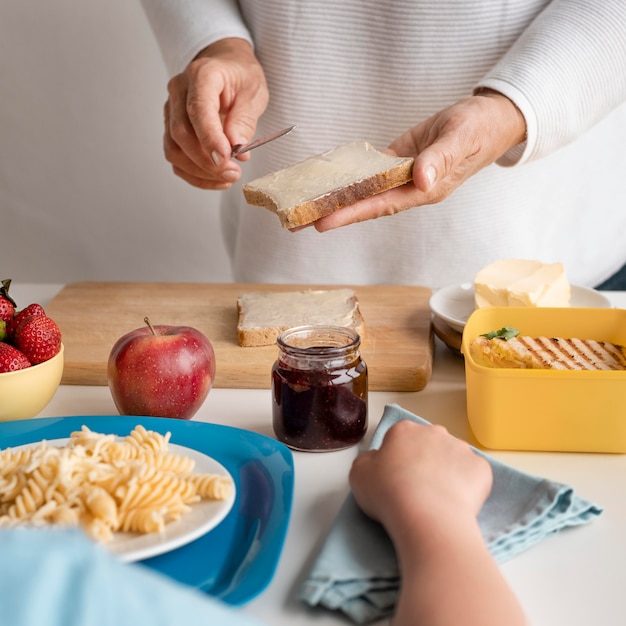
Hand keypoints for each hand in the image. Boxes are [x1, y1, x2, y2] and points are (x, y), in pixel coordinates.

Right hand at [163, 38, 268, 188]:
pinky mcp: (172, 128)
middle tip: (233, 173)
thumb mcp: (254, 92)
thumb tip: (237, 147)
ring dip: (200, 171)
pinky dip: (195, 174)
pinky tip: (215, 178)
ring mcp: (171, 111)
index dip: (210, 138)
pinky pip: (176, 158)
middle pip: (181, 134)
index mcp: (201, 75)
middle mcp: (179, 92)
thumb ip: (245, 119)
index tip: (225, 159)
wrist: (226, 66)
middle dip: (207, 161)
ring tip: (227, 177)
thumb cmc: (240, 76)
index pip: (197, 110)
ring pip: (174, 150)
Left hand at [314, 90, 525, 230]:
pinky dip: (350, 177)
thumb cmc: (480, 129)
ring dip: (336, 199)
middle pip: (365, 205)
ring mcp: (402, 177)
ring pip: (364, 191)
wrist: (489, 118)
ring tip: (305, 206)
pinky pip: (370, 173)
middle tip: (298, 223)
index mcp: (425, 190)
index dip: (351, 214)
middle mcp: (409, 189)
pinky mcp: (398, 162)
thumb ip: (441, 159)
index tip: (324, 222)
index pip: (381, 205)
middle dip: (333, 214)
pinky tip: (328, 181)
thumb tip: (421, 180)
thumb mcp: (462, 138)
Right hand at [349, 420, 491, 540]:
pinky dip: (468, 487)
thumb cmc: (389, 493)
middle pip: (429, 444)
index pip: (400, 438)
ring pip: (453, 458)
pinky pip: (474, 475)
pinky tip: (457, 503)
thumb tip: (379, 461)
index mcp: (404, 430)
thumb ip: (368, 460)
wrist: (427, 517)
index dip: (396, 459)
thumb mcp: (358, 474)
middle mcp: (435, 432)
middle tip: (416, 489)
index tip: (395, 479)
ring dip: (447, 472)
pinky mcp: (482, 469)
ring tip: (437, 500)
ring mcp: (461, 449)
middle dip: (425, 461)